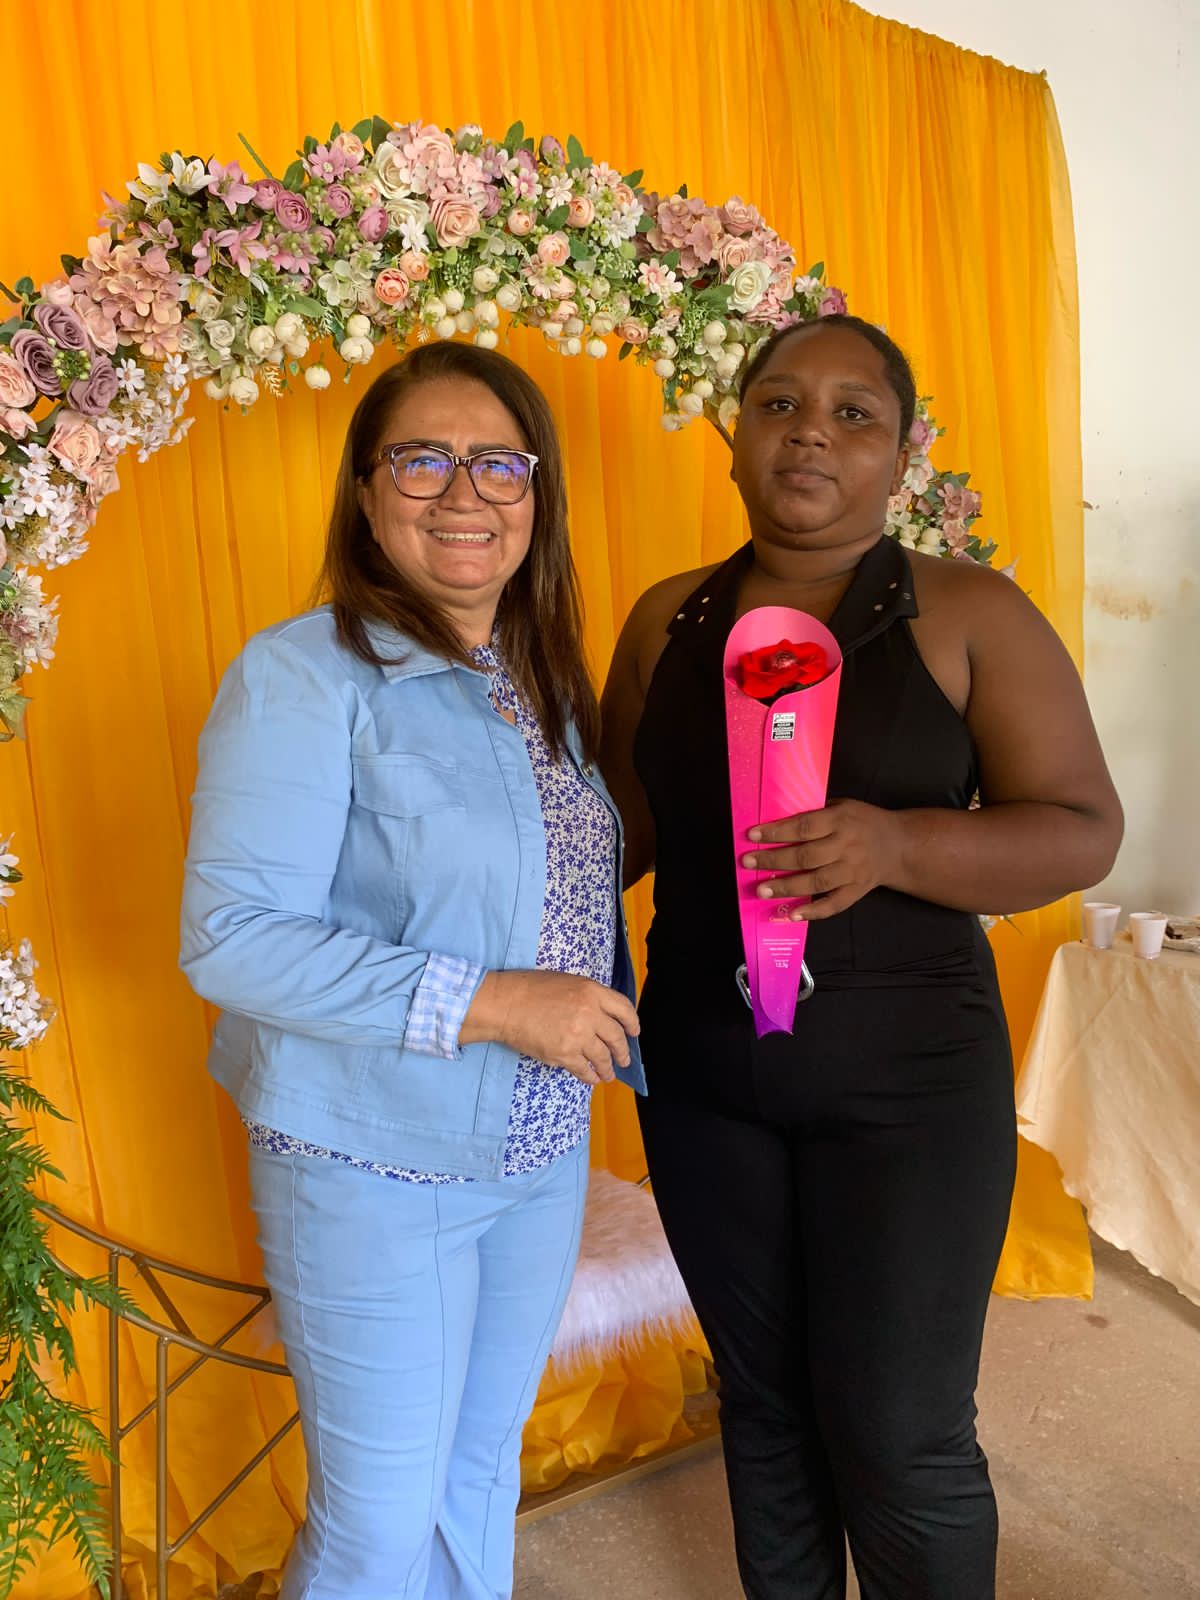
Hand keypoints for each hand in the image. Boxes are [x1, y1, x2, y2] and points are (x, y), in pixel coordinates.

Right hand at [461, 971, 639, 1084]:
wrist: (506, 1005)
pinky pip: (584, 1070)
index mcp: (591, 992)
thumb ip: (588, 997)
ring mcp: (578, 1036)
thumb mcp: (567, 982)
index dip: (632, 1022)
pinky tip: (592, 1078)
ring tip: (609, 1074)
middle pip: (616, 1037)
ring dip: (608, 1068)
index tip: (634, 1031)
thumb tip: (603, 1016)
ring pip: (603, 1058)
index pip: (624, 1009)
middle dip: (623, 1051)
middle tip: (624, 1059)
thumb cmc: (530, 990)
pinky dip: (590, 1077)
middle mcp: (589, 1014)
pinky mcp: (564, 1054)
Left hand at [741, 799, 903, 919]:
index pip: (803, 826)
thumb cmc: (862, 822)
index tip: (752, 835)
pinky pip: (834, 904)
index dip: (776, 832)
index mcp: (840, 821)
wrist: (899, 845)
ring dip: (786, 887)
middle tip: (748, 863)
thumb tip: (776, 824)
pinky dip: (813, 911)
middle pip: (805, 856)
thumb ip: (815, 814)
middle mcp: (846, 846)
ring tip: (762, 890)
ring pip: (816, 882)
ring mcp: (853, 871)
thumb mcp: (842, 806)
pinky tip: (793, 915)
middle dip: (773, 860)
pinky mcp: (857, 890)